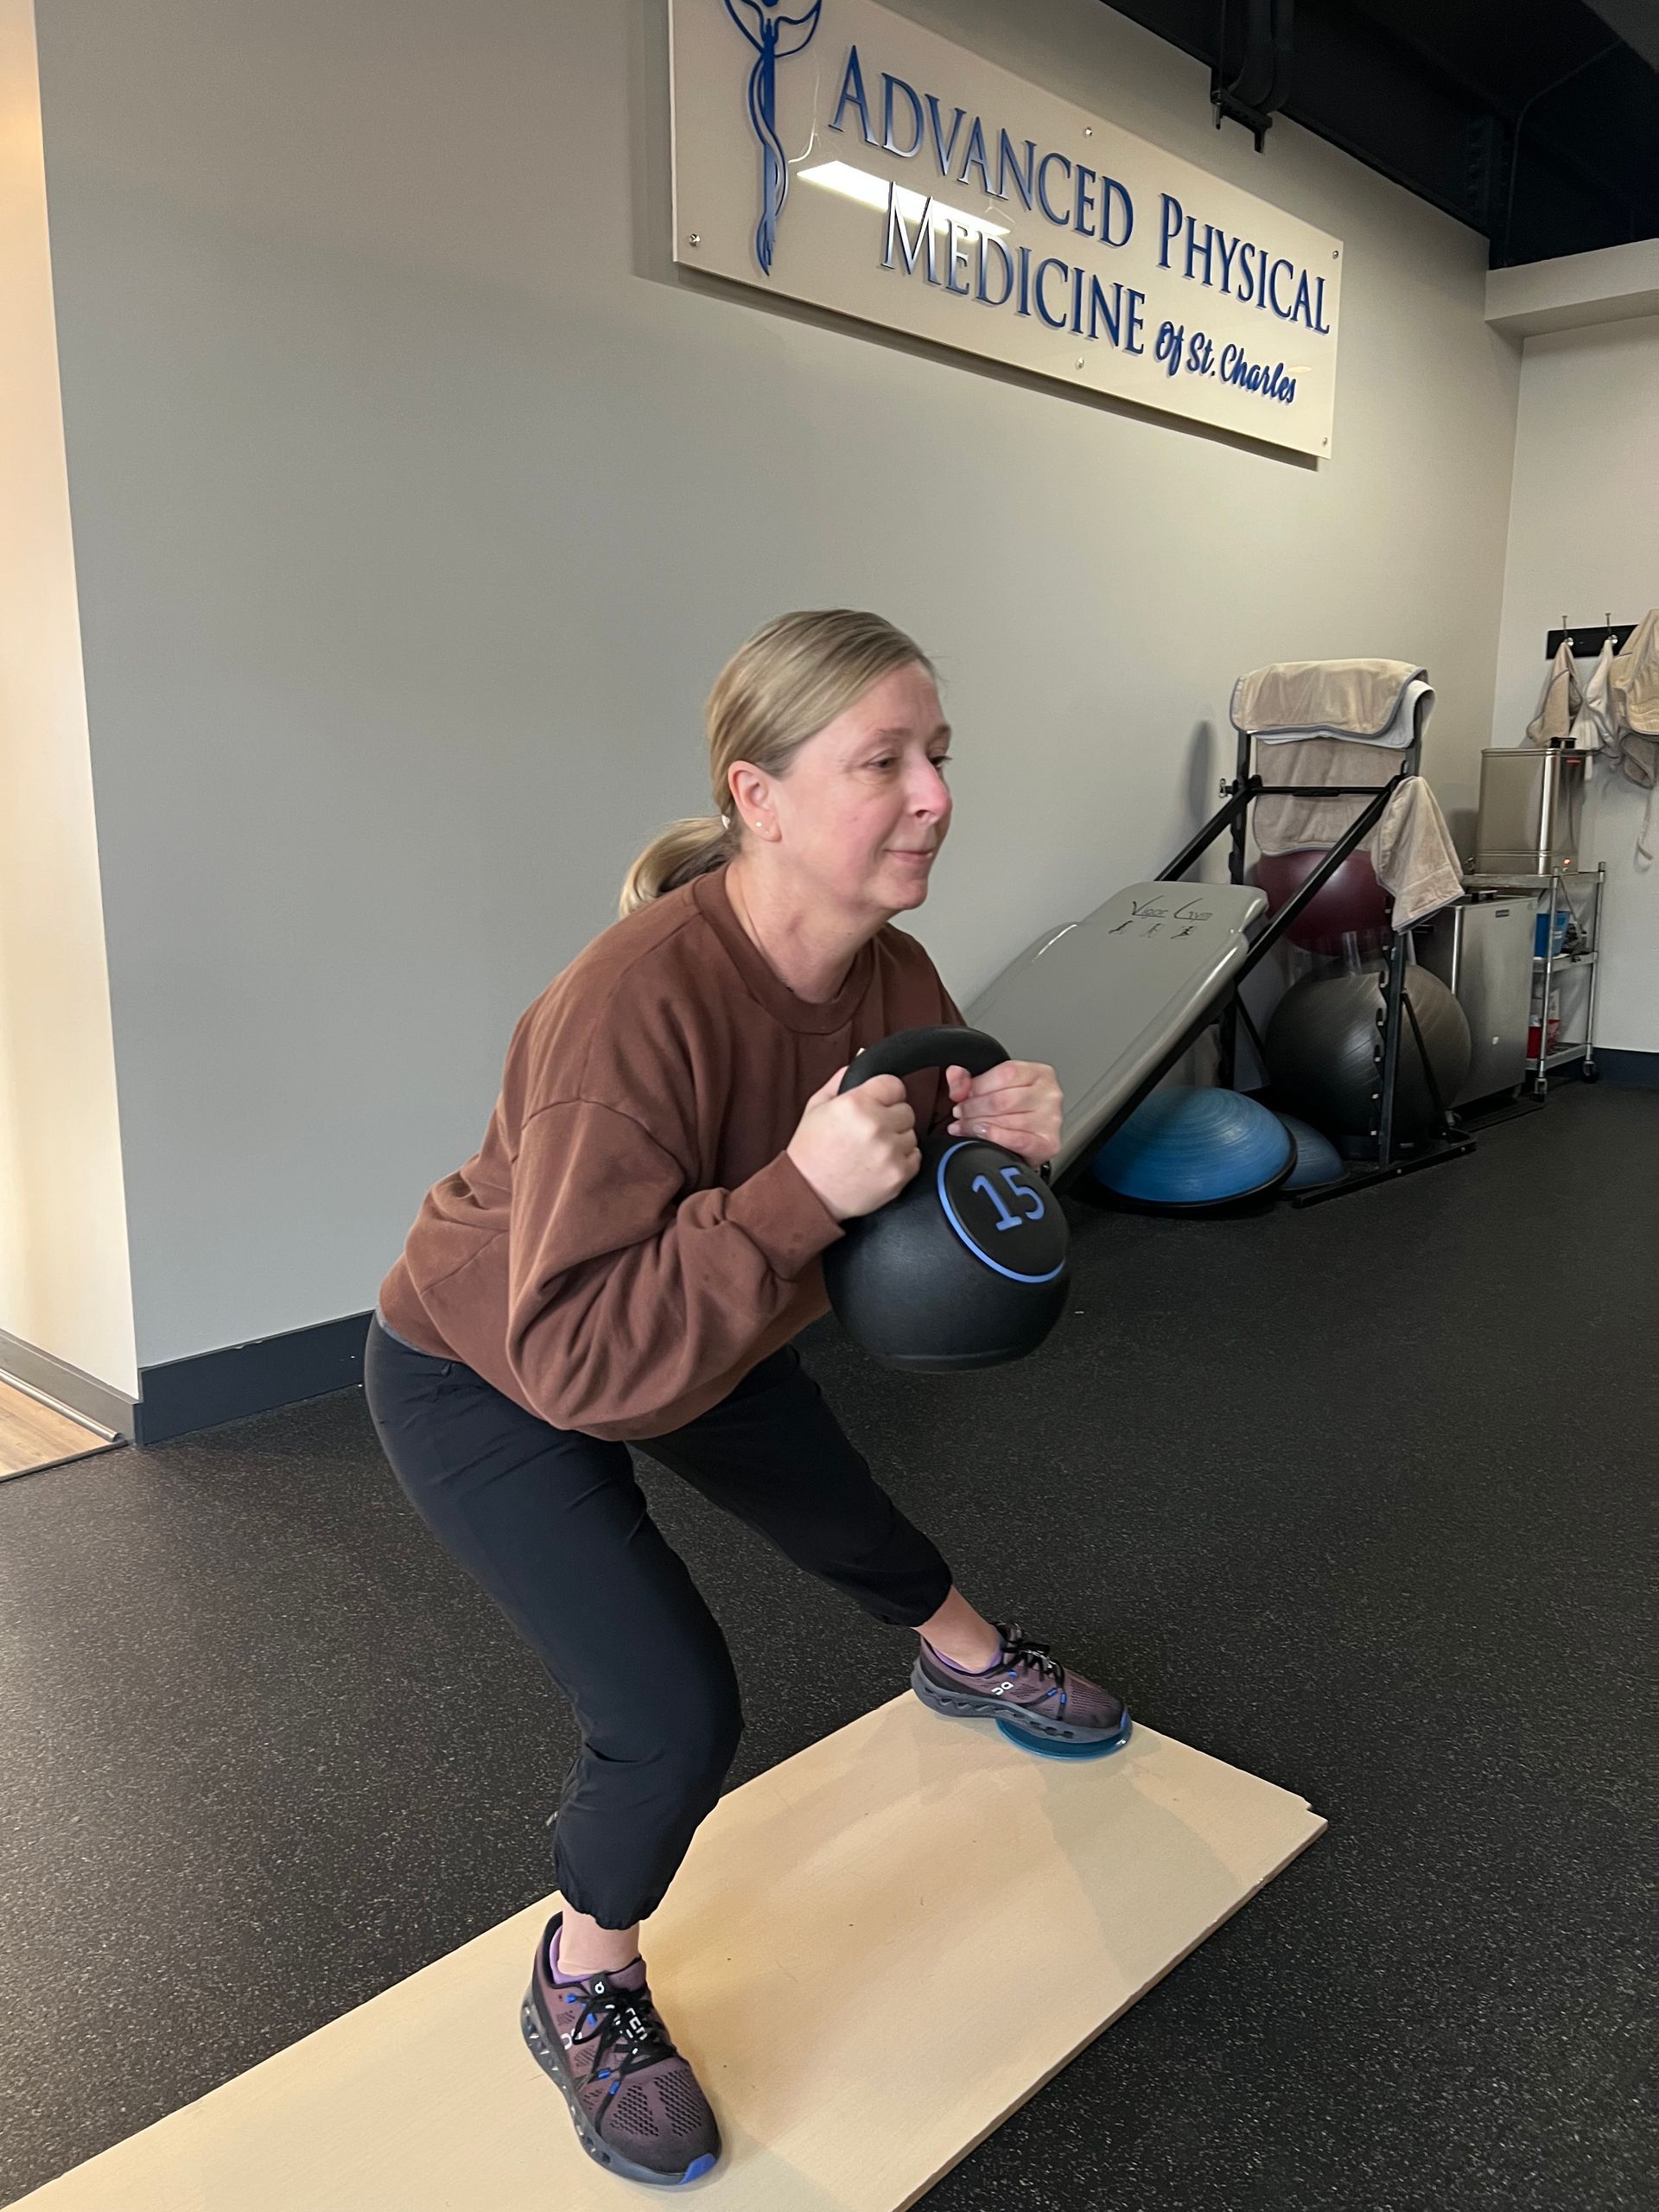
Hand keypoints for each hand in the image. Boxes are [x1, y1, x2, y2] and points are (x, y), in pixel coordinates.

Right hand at [787, 1066, 921, 1220]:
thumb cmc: (810, 1151)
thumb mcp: (817, 1107)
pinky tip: (878, 1163)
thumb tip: (863, 1057)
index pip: (894, 1085)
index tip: (877, 1105)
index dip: (885, 1095)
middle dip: (891, 1118)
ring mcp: (889, 1152)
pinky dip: (901, 1159)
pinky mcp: (898, 1175)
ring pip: (911, 1134)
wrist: (808, 1194)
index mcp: (855, 1104)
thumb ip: (842, 1079)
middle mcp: (875, 1126)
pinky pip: (915, 1156)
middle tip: (869, 1132)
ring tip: (871, 1150)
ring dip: (896, 1139)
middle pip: (906, 1110)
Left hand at [944, 1060, 1062, 1168]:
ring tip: (965, 1126)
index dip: (978, 1086)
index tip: (961, 1096)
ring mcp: (1051, 1120)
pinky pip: (1017, 1140)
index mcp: (1040, 1073)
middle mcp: (1050, 1094)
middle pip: (1003, 1099)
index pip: (1006, 1073)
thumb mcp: (993, 1088)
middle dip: (973, 1108)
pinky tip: (981, 1135)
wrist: (1030, 1143)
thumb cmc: (1014, 1111)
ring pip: (1006, 1120)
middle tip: (960, 1114)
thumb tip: (954, 1075)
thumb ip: (969, 1080)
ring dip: (977, 1125)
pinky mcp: (1048, 1143)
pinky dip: (994, 1137)